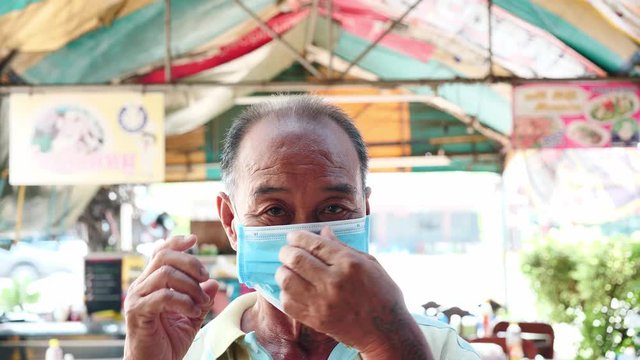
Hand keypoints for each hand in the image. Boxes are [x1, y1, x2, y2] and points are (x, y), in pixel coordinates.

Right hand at [124, 235, 218, 359]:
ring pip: (165, 274)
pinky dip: (184, 301)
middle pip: (164, 257)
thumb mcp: (191, 317)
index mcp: (151, 283)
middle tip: (205, 277)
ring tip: (201, 303)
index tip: (194, 240)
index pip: (160, 252)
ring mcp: (136, 298)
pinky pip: (164, 296)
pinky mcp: (137, 312)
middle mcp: (141, 286)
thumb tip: (214, 282)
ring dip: (190, 286)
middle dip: (190, 262)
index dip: (176, 242)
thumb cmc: (168, 342)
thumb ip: (200, 298)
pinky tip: (193, 312)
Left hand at [277, 227, 432, 358]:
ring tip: (287, 270)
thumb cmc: (382, 293)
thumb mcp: (370, 263)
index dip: (298, 237)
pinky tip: (292, 289)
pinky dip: (285, 293)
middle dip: (286, 251)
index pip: (315, 244)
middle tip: (287, 251)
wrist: (386, 331)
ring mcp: (323, 303)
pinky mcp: (316, 320)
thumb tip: (323, 232)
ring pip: (287, 280)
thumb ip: (343, 247)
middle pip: (296, 259)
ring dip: (283, 271)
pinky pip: (288, 303)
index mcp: (349, 264)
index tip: (293, 236)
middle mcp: (334, 282)